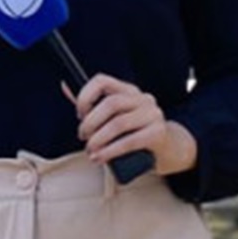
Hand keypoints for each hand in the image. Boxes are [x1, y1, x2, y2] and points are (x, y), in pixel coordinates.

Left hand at [62, 74, 196, 175]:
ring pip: (119, 123)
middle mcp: (143, 99)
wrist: (170, 150)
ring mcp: (153, 115)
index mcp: (129, 91)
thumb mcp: (115, 117)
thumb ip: (93, 104)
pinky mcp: (158, 134)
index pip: (102, 81)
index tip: (79, 113)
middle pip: (110, 103)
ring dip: (99, 139)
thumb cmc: (137, 133)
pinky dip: (111, 151)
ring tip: (91, 151)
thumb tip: (67, 87)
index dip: (85, 96)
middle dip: (91, 122)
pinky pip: (130, 141)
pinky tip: (101, 157)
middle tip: (83, 136)